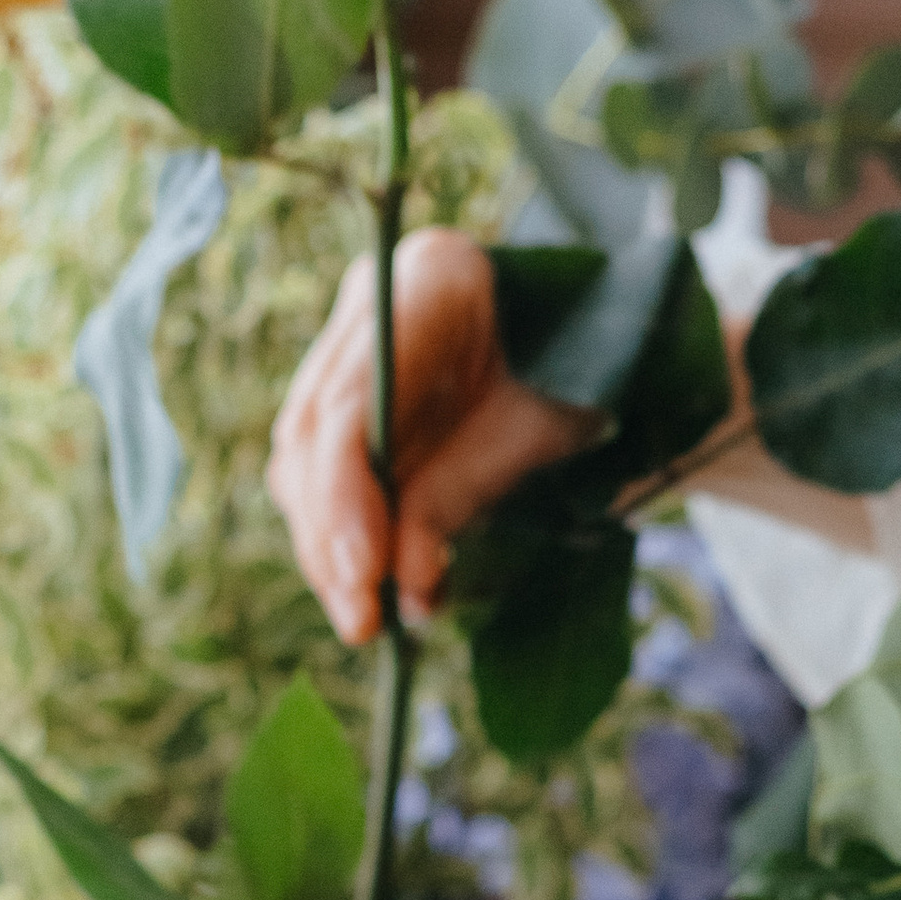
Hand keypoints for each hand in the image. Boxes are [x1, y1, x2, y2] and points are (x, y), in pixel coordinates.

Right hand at [267, 228, 600, 644]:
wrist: (596, 351)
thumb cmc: (580, 379)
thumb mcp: (537, 437)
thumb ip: (458, 497)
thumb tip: (404, 586)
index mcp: (431, 280)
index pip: (349, 399)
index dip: (344, 494)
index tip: (362, 573)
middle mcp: (372, 306)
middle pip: (312, 435)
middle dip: (329, 537)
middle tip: (360, 619)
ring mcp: (351, 348)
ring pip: (303, 462)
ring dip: (326, 551)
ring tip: (364, 619)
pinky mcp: (348, 401)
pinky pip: (321, 479)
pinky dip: (340, 542)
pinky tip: (369, 591)